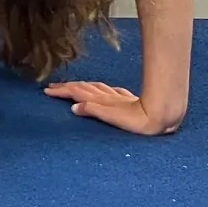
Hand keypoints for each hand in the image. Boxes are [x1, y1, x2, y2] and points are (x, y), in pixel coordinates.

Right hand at [45, 81, 179, 134]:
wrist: (161, 115)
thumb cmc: (138, 121)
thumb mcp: (112, 118)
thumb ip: (92, 110)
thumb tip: (74, 107)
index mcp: (101, 100)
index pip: (76, 92)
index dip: (61, 91)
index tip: (47, 90)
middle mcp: (107, 96)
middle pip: (83, 87)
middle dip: (67, 86)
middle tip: (53, 86)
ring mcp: (117, 96)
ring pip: (94, 87)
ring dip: (80, 85)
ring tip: (71, 85)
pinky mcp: (126, 98)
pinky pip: (107, 89)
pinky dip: (98, 88)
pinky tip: (101, 89)